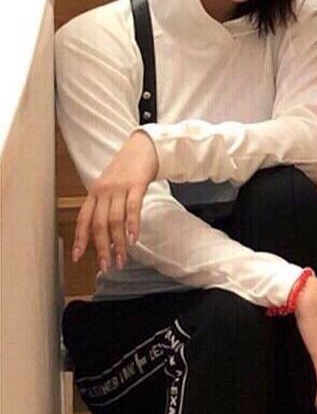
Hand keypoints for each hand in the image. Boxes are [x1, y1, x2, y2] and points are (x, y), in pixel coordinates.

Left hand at [71, 130, 157, 271]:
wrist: (142, 147)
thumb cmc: (127, 170)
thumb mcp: (110, 187)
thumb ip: (106, 206)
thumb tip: (106, 232)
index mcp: (94, 193)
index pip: (83, 219)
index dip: (80, 239)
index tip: (77, 257)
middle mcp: (103, 191)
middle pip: (98, 224)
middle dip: (101, 247)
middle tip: (106, 266)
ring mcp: (119, 188)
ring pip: (114, 220)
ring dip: (118, 242)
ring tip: (122, 258)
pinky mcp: (135, 185)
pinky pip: (132, 208)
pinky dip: (132, 225)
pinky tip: (133, 239)